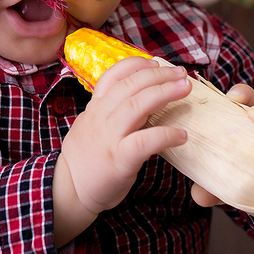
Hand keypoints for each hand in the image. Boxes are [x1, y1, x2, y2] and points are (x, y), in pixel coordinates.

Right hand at [54, 57, 190, 244]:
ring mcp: (109, 137)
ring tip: (185, 90)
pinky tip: (181, 135)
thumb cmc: (87, 159)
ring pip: (138, 105)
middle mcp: (101, 117)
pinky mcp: (119, 159)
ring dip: (165, 93)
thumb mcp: (92, 127)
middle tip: (181, 74)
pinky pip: (145, 141)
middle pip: (131, 85)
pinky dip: (166, 134)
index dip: (136, 65)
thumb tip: (141, 99)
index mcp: (95, 108)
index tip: (156, 63)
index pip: (113, 75)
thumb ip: (111, 112)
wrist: (68, 190)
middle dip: (159, 75)